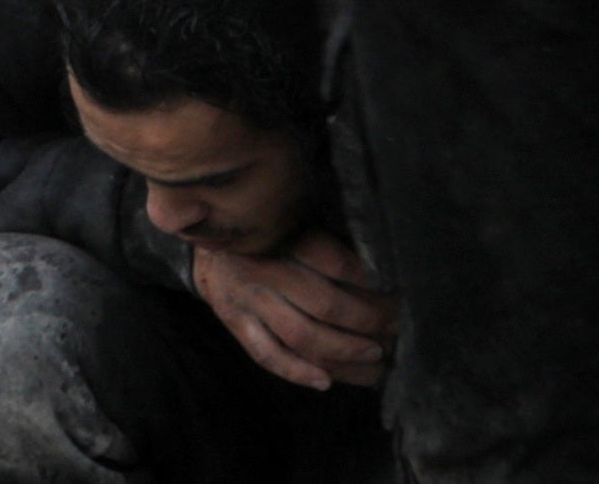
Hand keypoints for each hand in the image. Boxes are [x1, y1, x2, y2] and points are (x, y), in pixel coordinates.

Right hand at [187, 228, 392, 391]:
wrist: (203, 235)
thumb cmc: (262, 227)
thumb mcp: (289, 215)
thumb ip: (323, 234)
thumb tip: (378, 261)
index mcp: (282, 235)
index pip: (337, 263)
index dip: (371, 282)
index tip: (396, 291)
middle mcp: (265, 269)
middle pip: (326, 305)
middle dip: (368, 322)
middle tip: (395, 328)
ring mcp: (248, 300)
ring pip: (302, 336)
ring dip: (344, 352)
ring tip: (375, 357)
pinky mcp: (235, 322)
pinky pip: (267, 354)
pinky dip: (297, 372)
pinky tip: (325, 382)